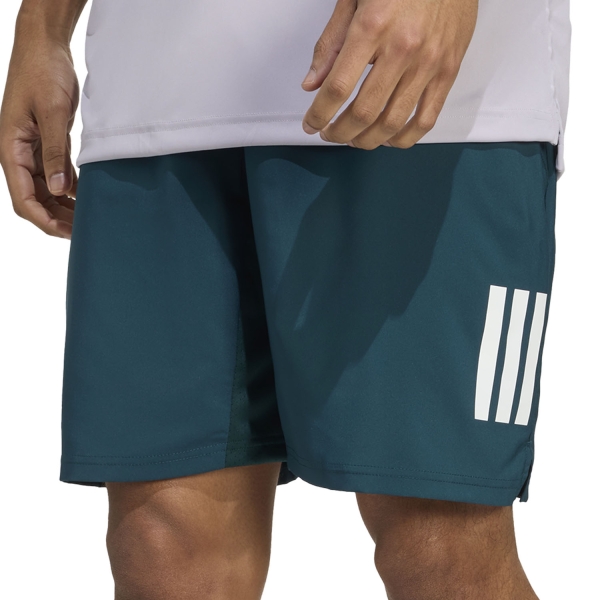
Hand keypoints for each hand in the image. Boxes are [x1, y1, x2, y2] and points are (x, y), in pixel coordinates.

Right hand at [0, 25, 78, 238]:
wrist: (45, 46)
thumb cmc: (43, 72)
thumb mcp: (53, 113)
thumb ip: (56, 152)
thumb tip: (60, 190)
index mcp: (11, 149)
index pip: (23, 198)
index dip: (44, 220)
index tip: (66, 234)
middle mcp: (19, 154)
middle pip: (35, 199)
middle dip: (56, 219)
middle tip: (84, 233)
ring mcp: (33, 150)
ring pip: (47, 190)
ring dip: (65, 207)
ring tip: (88, 221)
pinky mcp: (48, 144)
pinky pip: (58, 175)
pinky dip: (71, 189)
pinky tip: (88, 199)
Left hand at [301, 0, 477, 148]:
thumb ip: (330, 43)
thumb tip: (312, 84)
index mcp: (373, 26)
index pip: (338, 87)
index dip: (319, 114)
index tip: (311, 125)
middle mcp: (403, 48)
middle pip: (364, 112)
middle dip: (339, 132)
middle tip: (330, 133)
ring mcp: (429, 63)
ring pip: (393, 123)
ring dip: (367, 140)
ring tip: (354, 138)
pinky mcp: (449, 70)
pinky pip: (426, 119)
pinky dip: (403, 138)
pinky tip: (387, 138)